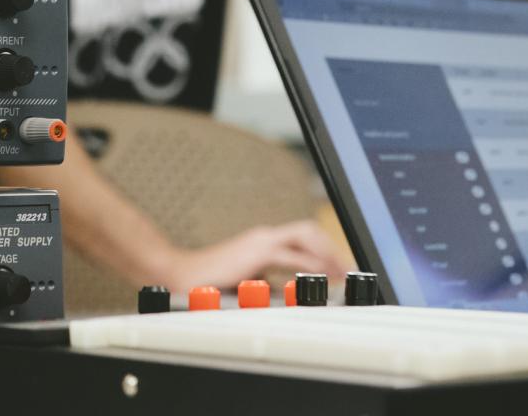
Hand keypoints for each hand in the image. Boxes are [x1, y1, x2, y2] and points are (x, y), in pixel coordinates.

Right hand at [162, 220, 351, 291]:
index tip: (338, 266)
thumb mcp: (245, 282)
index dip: (323, 248)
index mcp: (262, 242)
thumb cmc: (208, 281)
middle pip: (308, 230)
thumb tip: (290, 296)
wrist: (181, 275)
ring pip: (305, 235)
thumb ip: (268, 284)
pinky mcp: (256, 253)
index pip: (301, 236)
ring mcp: (260, 242)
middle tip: (346, 268)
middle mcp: (263, 237)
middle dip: (330, 246)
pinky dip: (310, 263)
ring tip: (339, 271)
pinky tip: (320, 276)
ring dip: (325, 251)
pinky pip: (292, 255)